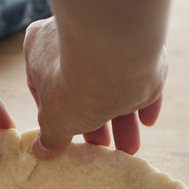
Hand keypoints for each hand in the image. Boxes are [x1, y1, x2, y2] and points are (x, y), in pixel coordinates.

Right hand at [23, 16, 167, 159]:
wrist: (116, 55)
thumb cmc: (71, 84)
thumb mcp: (55, 119)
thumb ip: (50, 135)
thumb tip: (42, 150)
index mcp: (41, 46)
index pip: (42, 83)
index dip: (52, 112)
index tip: (62, 133)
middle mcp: (75, 38)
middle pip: (82, 88)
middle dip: (92, 122)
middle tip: (99, 145)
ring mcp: (108, 42)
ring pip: (113, 86)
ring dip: (122, 121)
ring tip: (126, 147)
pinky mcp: (139, 49)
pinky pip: (140, 78)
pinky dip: (144, 101)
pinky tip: (146, 122)